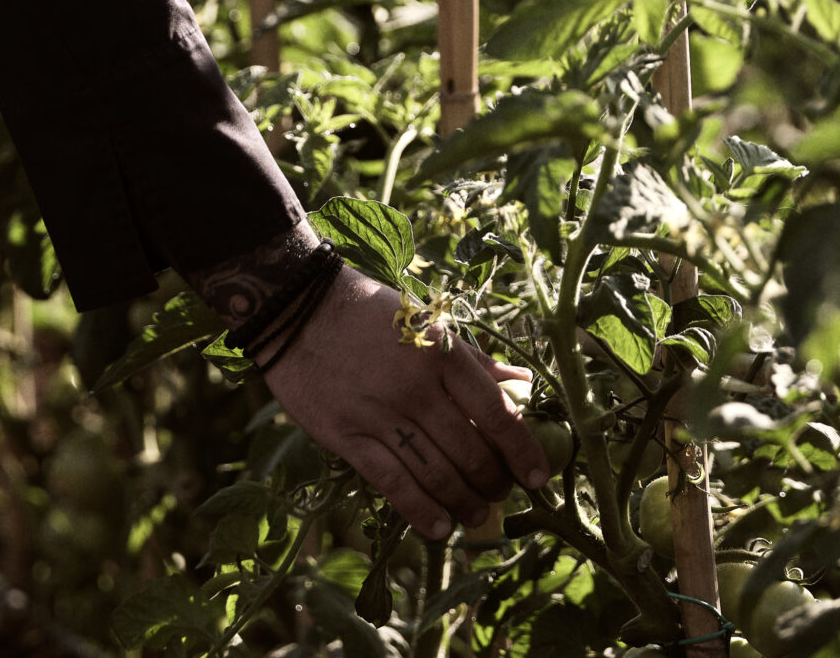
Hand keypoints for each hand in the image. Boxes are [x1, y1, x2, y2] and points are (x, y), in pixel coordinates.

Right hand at [263, 264, 552, 536]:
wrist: (300, 311)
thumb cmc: (372, 315)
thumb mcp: (430, 324)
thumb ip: (475, 361)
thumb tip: (523, 385)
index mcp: (443, 355)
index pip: (496, 413)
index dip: (523, 451)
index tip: (540, 476)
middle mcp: (417, 388)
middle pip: (469, 451)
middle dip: (494, 481)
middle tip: (504, 494)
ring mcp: (381, 415)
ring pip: (435, 473)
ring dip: (463, 502)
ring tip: (478, 516)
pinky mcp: (347, 437)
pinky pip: (391, 482)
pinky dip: (420, 510)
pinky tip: (438, 527)